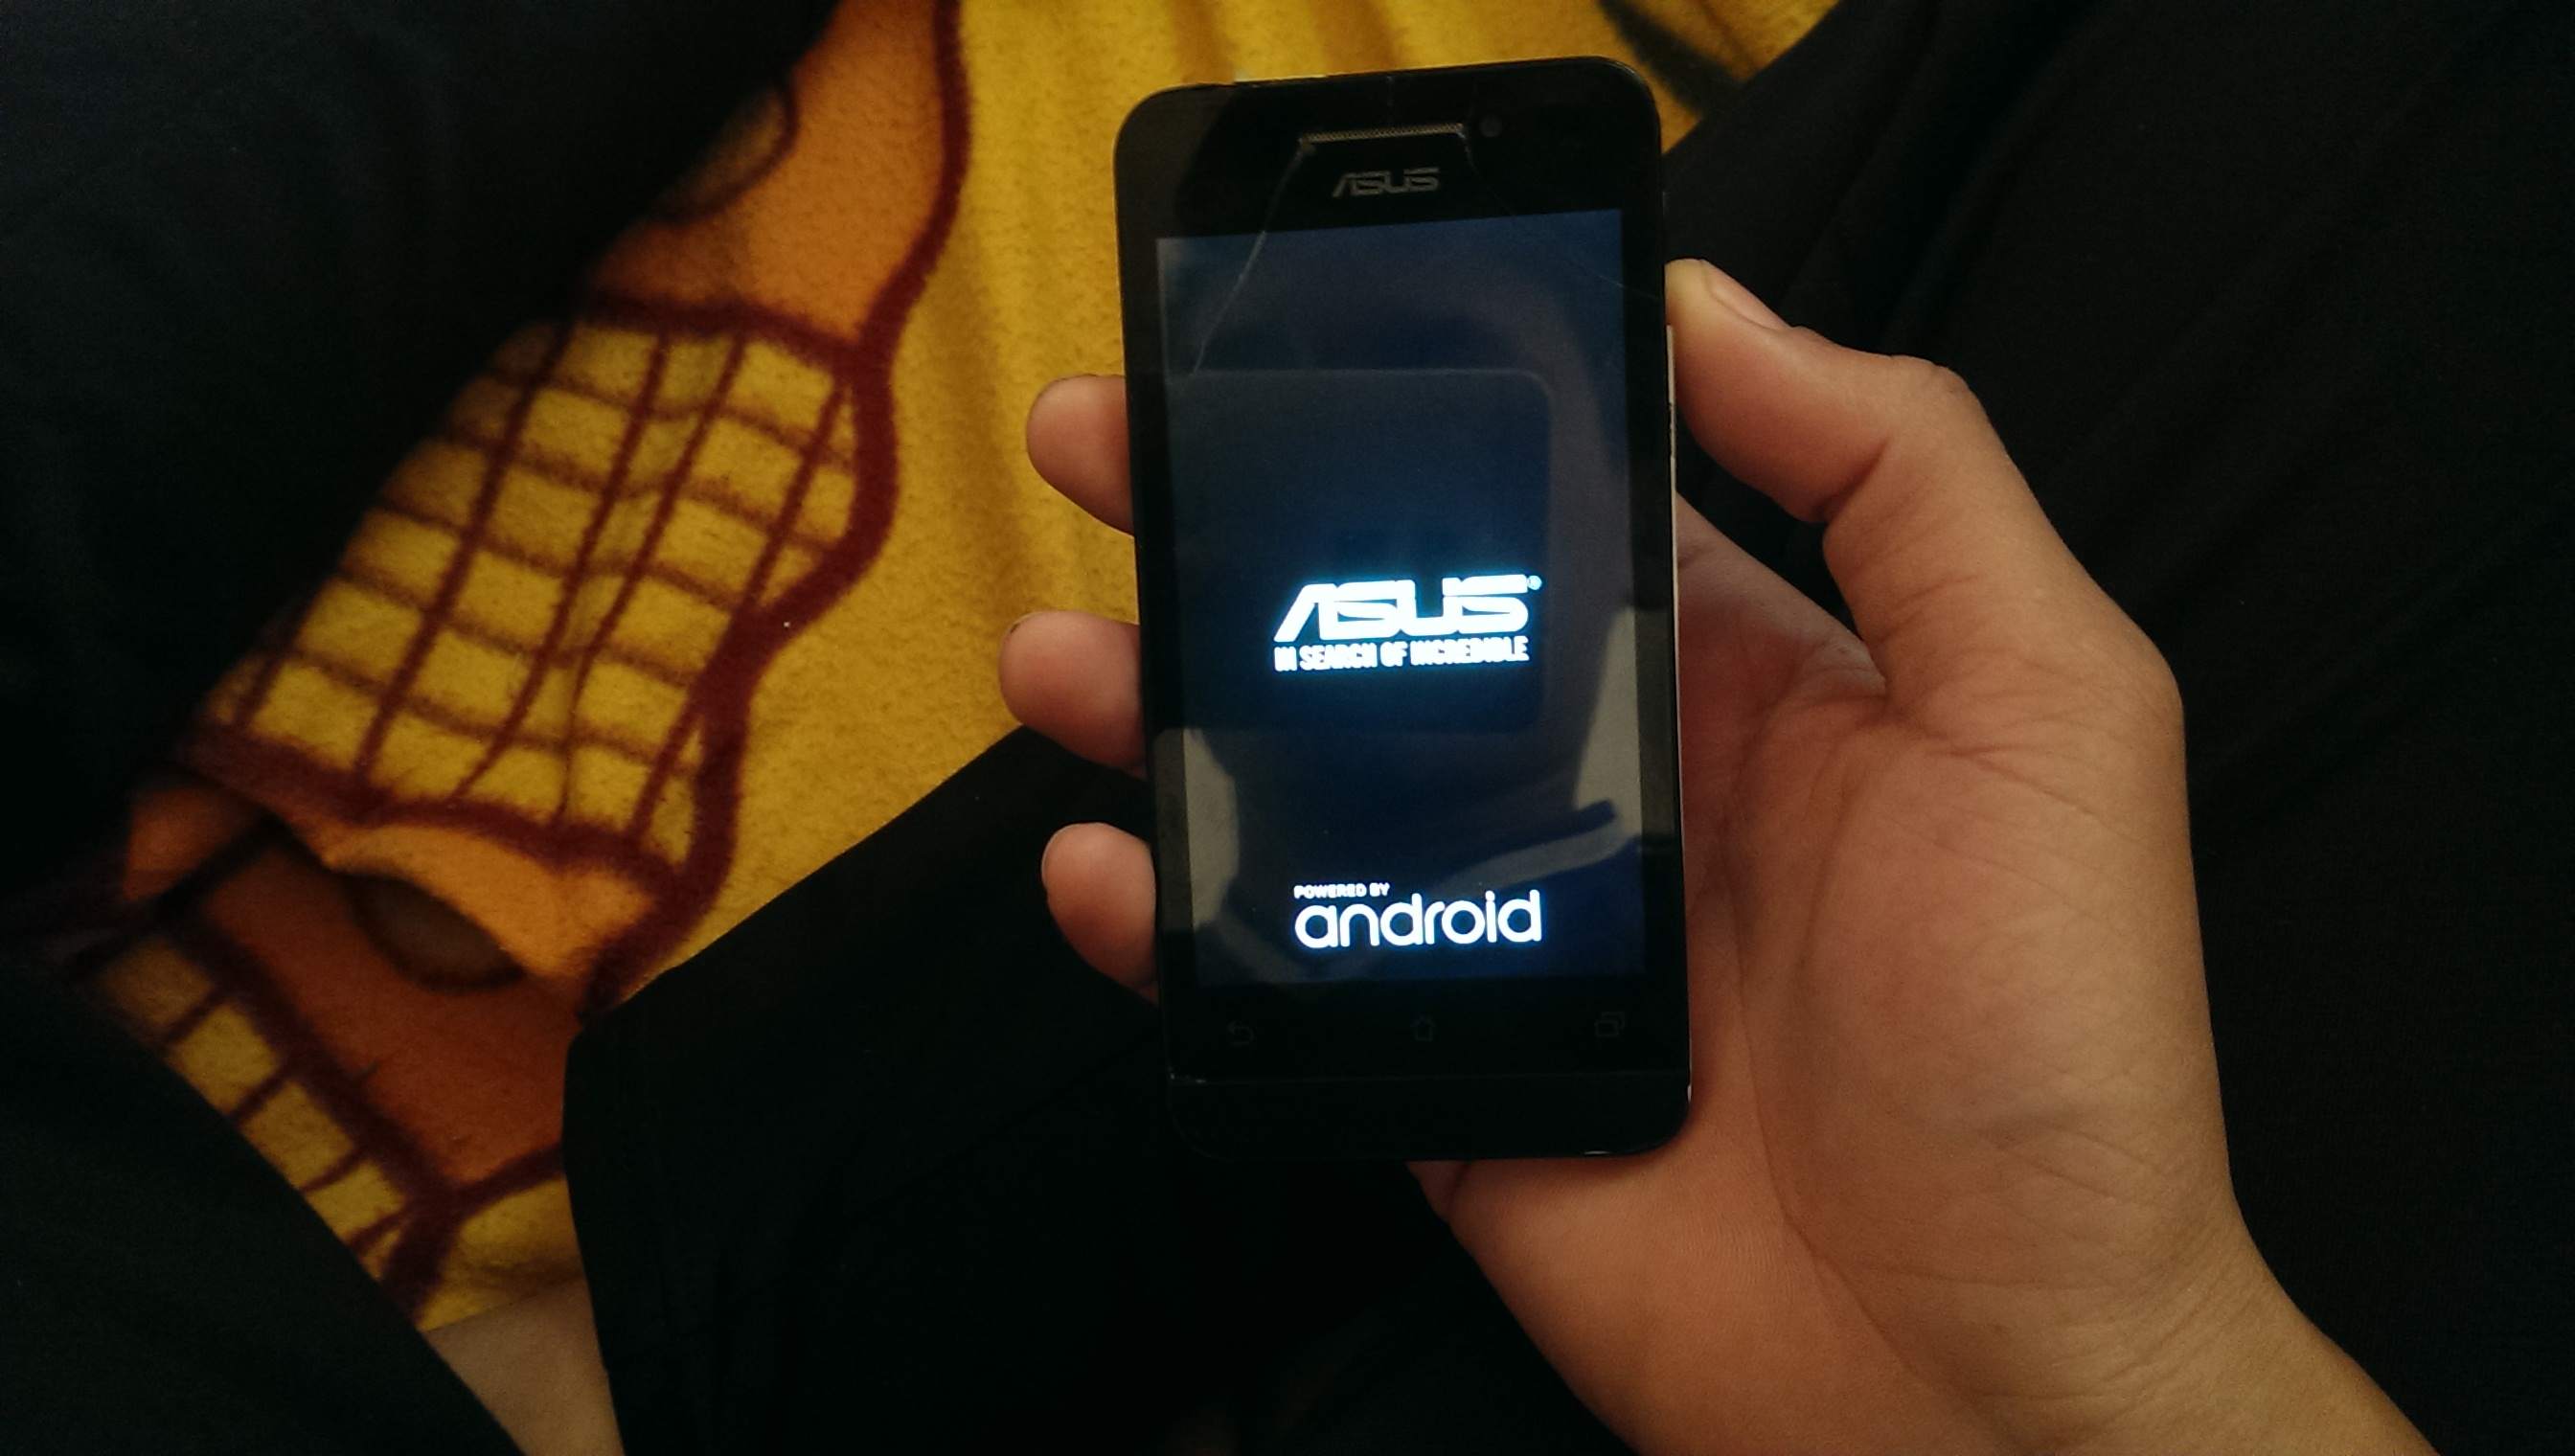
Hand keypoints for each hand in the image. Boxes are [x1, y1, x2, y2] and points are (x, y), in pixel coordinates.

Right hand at [999, 262, 2426, 1454]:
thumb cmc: (2047, 1047)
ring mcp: (1520, 932)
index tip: (1309, 338)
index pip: (1560, 501)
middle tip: (1118, 449)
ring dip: (1170, 707)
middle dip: (1248, 530)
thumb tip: (1718, 311)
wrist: (1983, 1375)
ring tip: (1064, 650)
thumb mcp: (2045, 706)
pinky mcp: (1447, 1070)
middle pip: (1396, 627)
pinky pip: (1280, 975)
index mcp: (1753, 679)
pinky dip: (1173, 920)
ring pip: (1306, 788)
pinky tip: (1107, 864)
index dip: (1432, 413)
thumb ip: (1907, 484)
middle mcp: (1621, 787)